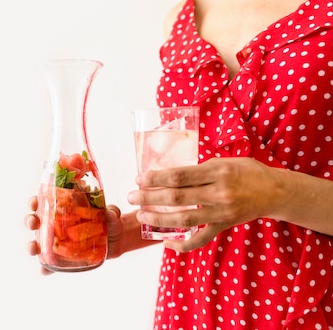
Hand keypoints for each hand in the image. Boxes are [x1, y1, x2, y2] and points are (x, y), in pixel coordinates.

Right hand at [24, 195, 152, 274]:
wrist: (117, 240)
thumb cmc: (110, 221)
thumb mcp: (112, 215)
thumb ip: (112, 212)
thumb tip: (110, 213)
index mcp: (64, 208)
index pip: (44, 202)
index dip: (35, 201)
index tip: (35, 202)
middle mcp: (57, 224)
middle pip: (36, 221)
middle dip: (30, 221)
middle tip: (33, 222)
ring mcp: (58, 242)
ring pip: (38, 243)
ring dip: (31, 245)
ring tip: (32, 248)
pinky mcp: (63, 258)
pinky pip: (51, 264)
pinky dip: (45, 269)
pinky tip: (42, 271)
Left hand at [127, 157, 285, 251]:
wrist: (274, 191)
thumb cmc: (246, 171)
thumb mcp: (223, 161)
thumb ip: (197, 169)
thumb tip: (166, 174)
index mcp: (216, 171)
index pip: (179, 176)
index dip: (156, 178)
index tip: (139, 178)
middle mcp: (218, 193)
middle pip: (177, 197)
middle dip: (149, 197)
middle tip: (132, 196)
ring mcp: (221, 212)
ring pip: (184, 219)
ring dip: (159, 219)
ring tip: (141, 215)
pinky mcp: (224, 226)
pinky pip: (200, 240)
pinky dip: (182, 244)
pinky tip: (166, 243)